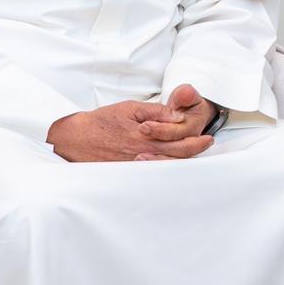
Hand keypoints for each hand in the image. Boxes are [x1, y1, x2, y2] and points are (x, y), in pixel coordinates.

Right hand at [47, 85, 215, 162]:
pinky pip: (152, 175)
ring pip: (167, 168)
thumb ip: (156, 112)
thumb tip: (177, 115)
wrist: (77, 138)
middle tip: (207, 144)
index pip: (179, 142)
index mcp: (147, 137)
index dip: (196, 141)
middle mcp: (144, 154)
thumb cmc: (105, 121)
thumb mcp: (131, 109)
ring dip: (182, 162)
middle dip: (195, 151)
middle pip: (177, 157)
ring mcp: (137, 167)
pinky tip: (171, 168)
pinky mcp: (128, 174)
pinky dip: (164, 171)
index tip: (207, 138)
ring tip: (194, 156)